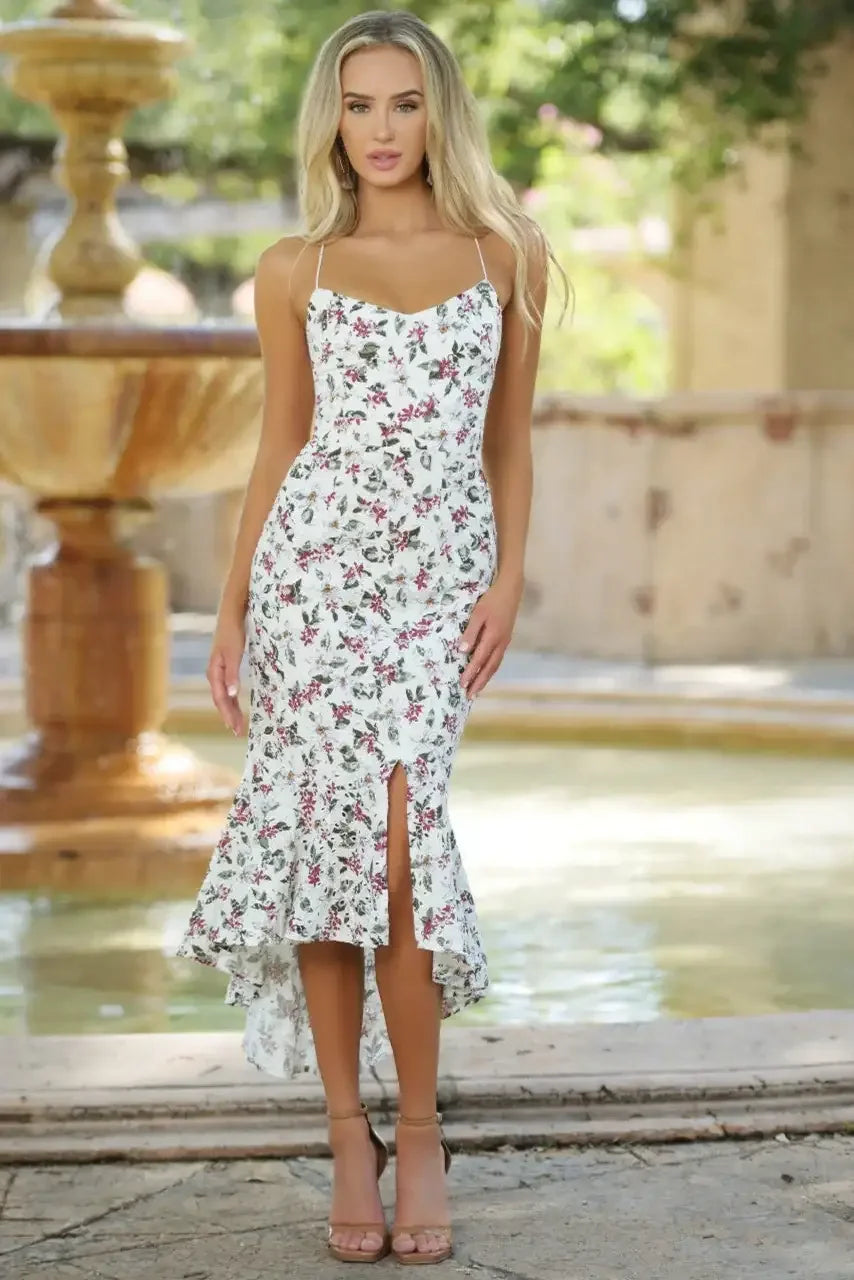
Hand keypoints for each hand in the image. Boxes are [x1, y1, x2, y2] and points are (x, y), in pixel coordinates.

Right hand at [207, 612, 246, 735]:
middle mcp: (214, 673)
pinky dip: (232, 699)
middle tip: (238, 732)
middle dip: (229, 716)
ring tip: (237, 724)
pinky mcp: (225, 666)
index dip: (228, 714)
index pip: (221, 699)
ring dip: (230, 710)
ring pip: (223, 695)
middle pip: (221, 700)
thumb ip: (232, 674)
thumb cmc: (232, 631)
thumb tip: (232, 694)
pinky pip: (227, 688)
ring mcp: (219, 670)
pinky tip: (236, 705)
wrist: (231, 613)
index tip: (236, 728)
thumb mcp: (233, 653)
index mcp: (214, 671)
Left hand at [457, 576, 520, 698]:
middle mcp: (501, 643)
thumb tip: (463, 652)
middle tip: (470, 696)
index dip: (471, 673)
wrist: (511, 590)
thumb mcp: (478, 613)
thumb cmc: (491, 600)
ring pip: (495, 665)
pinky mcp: (506, 639)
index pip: (480, 659)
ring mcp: (505, 641)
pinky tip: (486, 672)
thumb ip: (470, 632)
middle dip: (479, 682)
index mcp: (493, 637)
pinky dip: (491, 669)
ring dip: (486, 678)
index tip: (463, 685)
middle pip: (490, 667)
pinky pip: (498, 659)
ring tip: (477, 689)